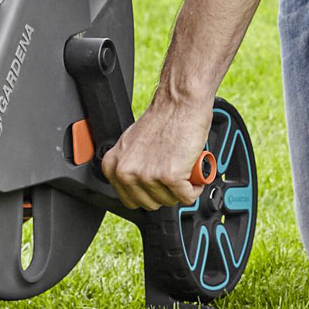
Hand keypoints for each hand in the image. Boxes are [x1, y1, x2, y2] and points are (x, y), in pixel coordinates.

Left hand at [101, 89, 215, 210]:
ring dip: (181, 189)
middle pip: (150, 204)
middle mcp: (127, 173)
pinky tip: (193, 171)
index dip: (148, 193)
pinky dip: (195, 187)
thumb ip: (130, 166)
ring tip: (183, 168)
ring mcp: (148, 175)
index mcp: (114, 166)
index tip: (157, 185)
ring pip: (170, 201)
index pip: (130, 200)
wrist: (179, 104)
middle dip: (165, 192)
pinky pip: (187, 196)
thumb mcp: (132, 145)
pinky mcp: (170, 176)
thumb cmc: (162, 119)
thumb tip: (136, 183)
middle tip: (173, 175)